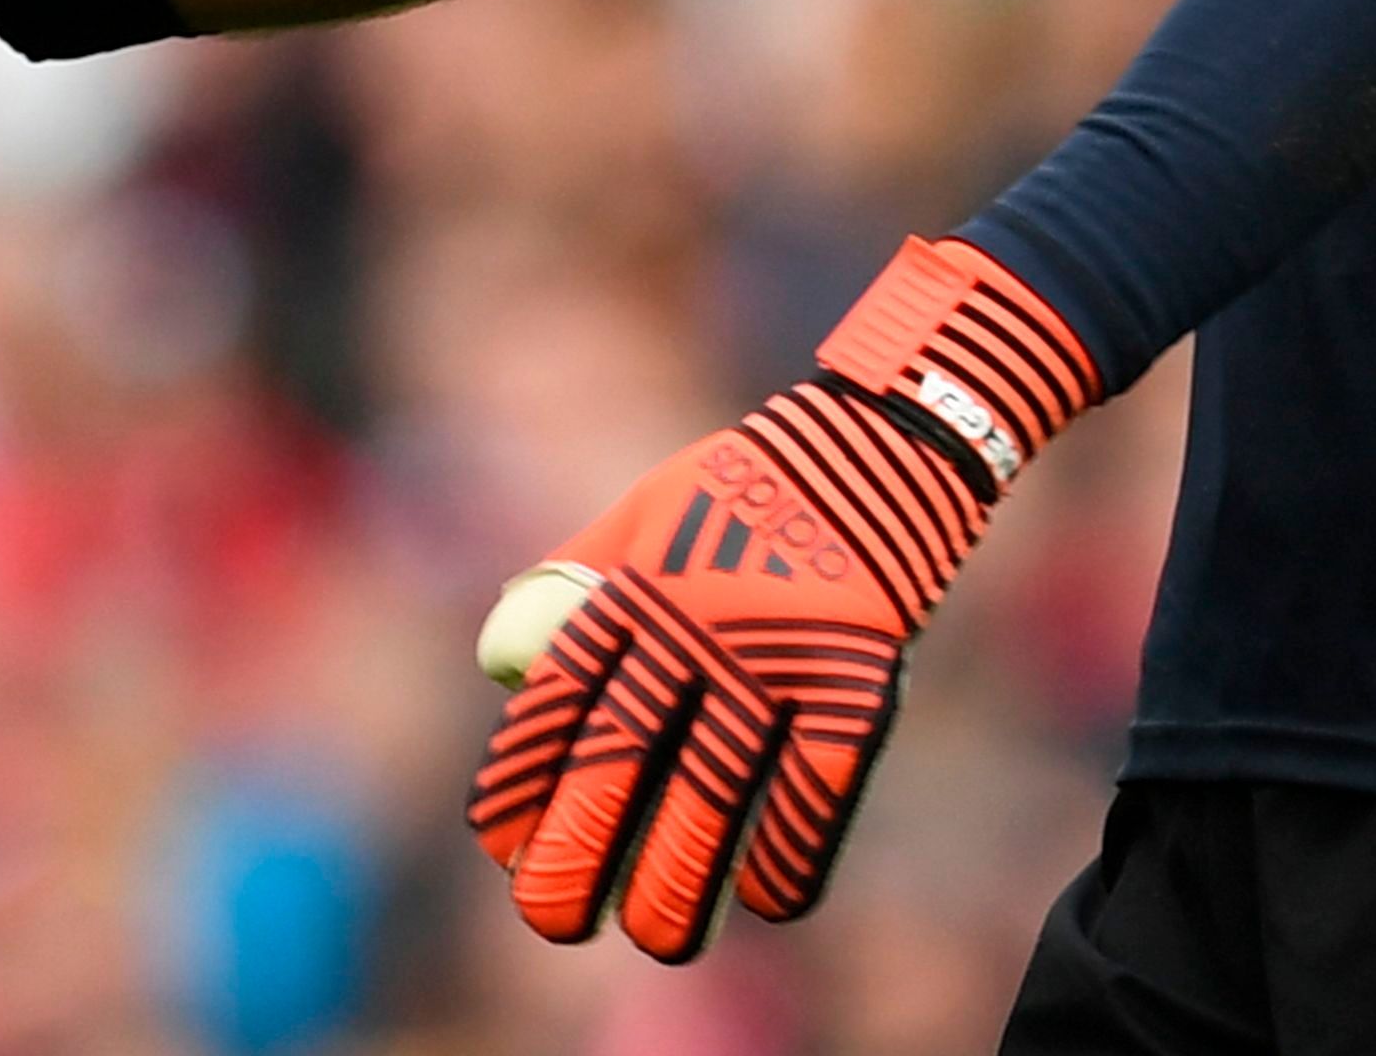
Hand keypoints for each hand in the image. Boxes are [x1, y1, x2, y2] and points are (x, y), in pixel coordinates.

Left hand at [468, 237, 1100, 960]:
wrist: (878, 439)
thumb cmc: (748, 487)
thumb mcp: (642, 513)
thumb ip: (572, 583)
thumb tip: (496, 664)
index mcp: (635, 589)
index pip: (557, 703)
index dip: (523, 783)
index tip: (501, 849)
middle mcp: (694, 627)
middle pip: (621, 762)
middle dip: (578, 855)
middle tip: (554, 921)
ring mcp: (778, 656)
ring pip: (713, 796)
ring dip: (680, 881)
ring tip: (656, 937)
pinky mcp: (857, 678)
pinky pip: (815, 788)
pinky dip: (792, 852)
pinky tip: (769, 898)